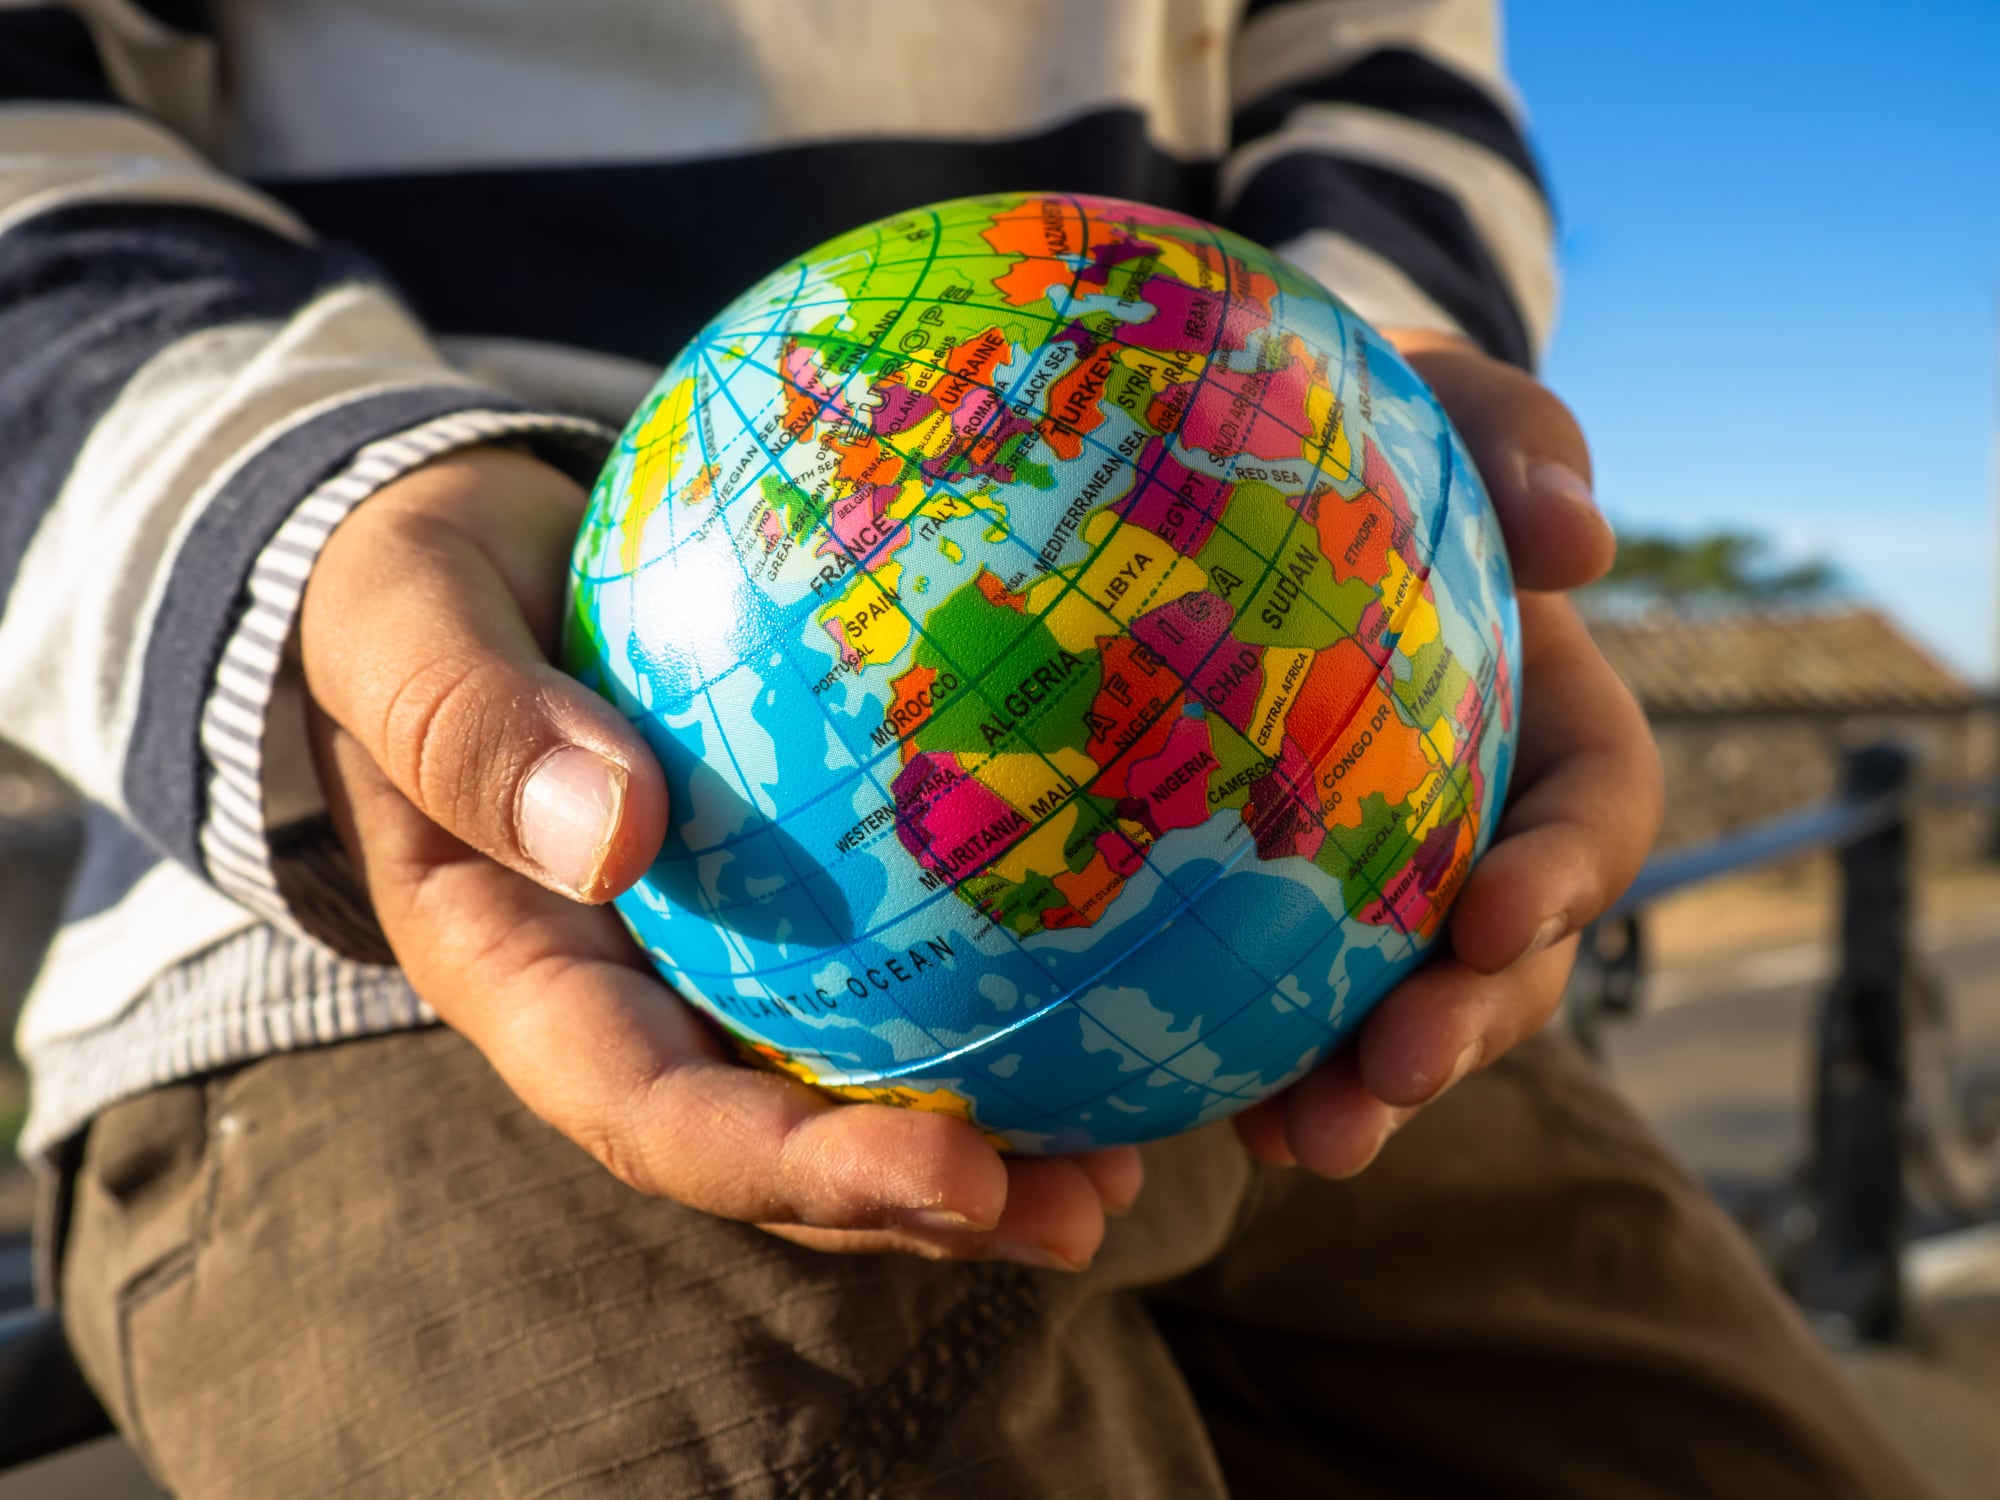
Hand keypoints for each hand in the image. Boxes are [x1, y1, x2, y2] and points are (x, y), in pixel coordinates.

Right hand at [300, 447, 1140, 1271]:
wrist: (458, 564)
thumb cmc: (409, 591)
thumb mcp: (401, 628)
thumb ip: (467, 723)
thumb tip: (614, 834)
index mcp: (527, 982)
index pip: (660, 1120)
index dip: (800, 1171)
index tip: (953, 1173)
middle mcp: (630, 1006)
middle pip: (785, 1149)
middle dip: (932, 1207)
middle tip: (1092, 1204)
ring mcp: (709, 964)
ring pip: (851, 1083)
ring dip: (991, 1141)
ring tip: (1136, 1153)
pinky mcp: (783, 905)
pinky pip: (889, 966)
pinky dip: (997, 991)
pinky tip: (1120, 973)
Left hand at [1229, 329, 1663, 1174]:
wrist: (1249, 458)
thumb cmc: (1365, 416)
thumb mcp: (1437, 392)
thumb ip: (1514, 429)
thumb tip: (1579, 533)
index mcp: (1544, 721)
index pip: (1588, 815)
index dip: (1561, 882)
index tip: (1495, 923)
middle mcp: (1475, 824)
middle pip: (1506, 962)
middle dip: (1464, 1033)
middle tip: (1388, 1077)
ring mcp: (1378, 883)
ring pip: (1395, 1013)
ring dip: (1360, 1091)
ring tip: (1294, 1142)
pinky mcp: (1270, 909)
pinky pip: (1268, 1000)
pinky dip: (1240, 1058)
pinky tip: (1167, 1103)